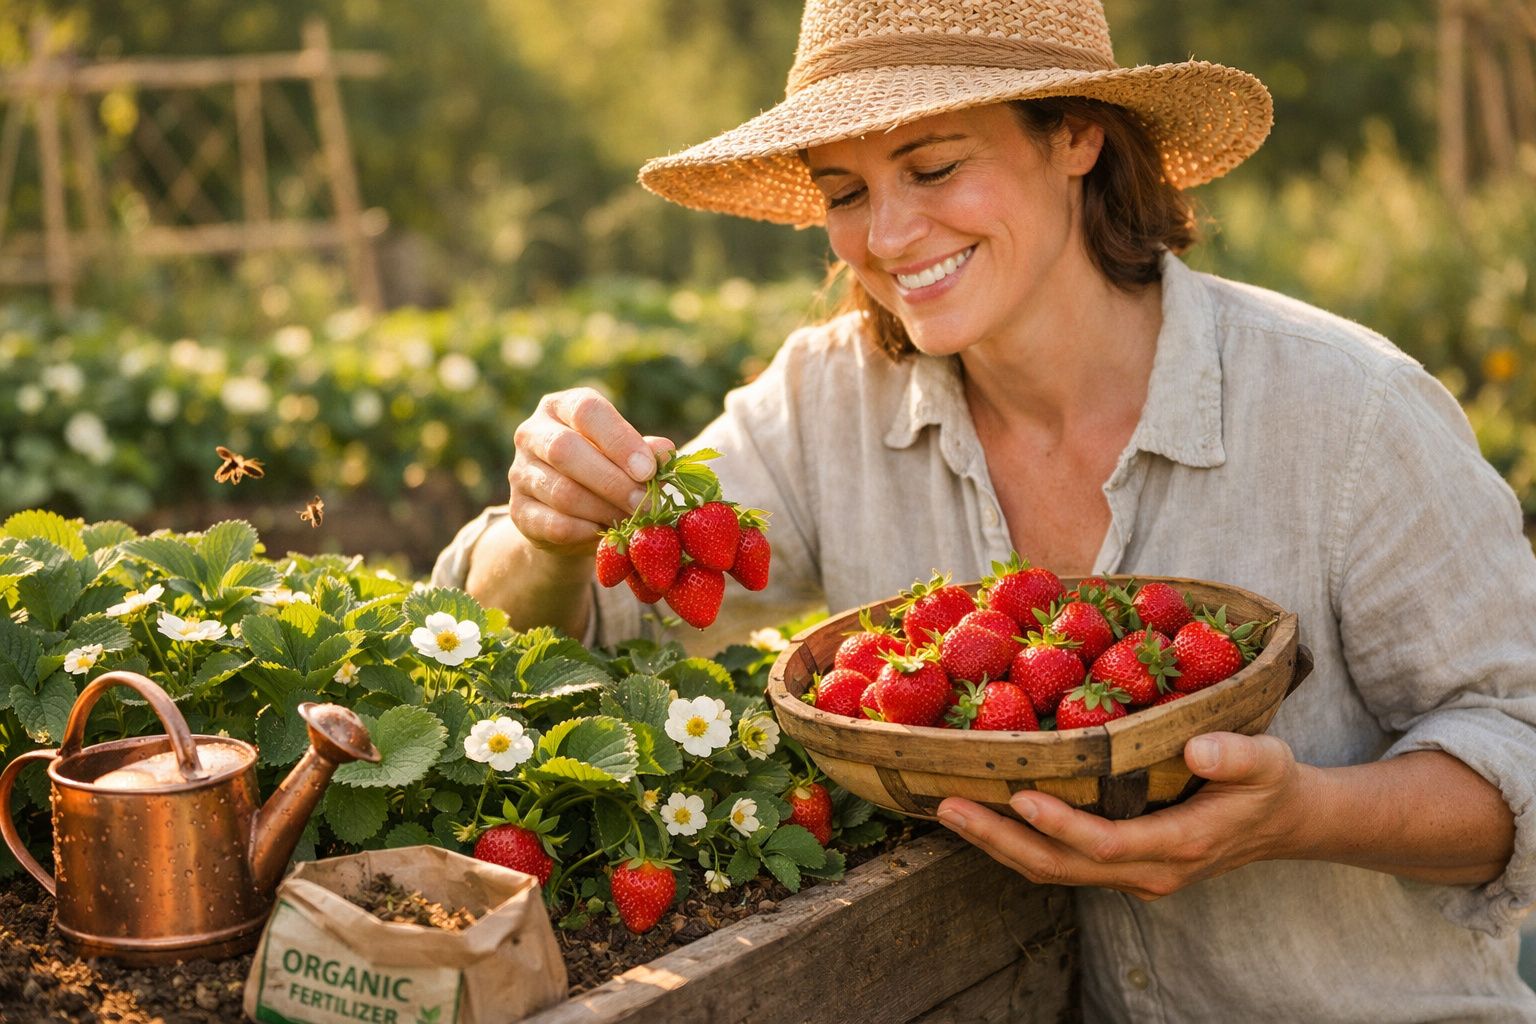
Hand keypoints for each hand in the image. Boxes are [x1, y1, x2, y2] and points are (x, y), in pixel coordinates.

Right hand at [509, 388, 673, 555]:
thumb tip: (665, 451)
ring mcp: (519, 472)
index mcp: (561, 407)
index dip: (619, 440)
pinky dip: (583, 532)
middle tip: (648, 504)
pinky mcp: (517, 511)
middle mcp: (532, 433)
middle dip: (613, 481)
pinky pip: (551, 524)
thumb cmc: (606, 471)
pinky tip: (603, 533)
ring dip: (603, 509)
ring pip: (561, 491)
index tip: (649, 470)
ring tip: (632, 521)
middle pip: (565, 450)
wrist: (571, 517)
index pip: (586, 411)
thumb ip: (645, 451)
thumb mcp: (627, 456)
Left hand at [936, 732, 1311, 899]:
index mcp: (1180, 844)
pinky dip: (1016, 842)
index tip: (1021, 798)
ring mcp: (1130, 873)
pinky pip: (1059, 862)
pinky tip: (985, 815)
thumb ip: (1236, 755)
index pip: (1108, 844)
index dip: (1062, 826)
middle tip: (950, 806)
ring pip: (1052, 870)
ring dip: (998, 844)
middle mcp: (1147, 870)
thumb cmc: (1269, 784)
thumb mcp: (1268, 760)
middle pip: (1061, 867)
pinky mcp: (1118, 865)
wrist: (1281, 823)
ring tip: (950, 810)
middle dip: (1001, 840)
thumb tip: (1197, 750)